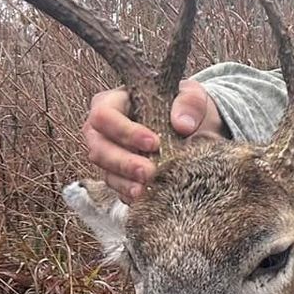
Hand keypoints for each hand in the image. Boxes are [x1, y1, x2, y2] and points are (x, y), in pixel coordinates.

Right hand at [83, 81, 221, 199]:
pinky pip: (117, 187)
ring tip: (145, 189)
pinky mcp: (118, 175)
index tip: (154, 143)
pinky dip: (129, 193)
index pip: (104, 115)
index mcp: (113, 102)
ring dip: (125, 182)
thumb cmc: (184, 106)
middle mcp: (103, 130)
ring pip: (105, 171)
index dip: (124, 131)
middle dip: (123, 162)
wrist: (195, 127)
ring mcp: (108, 155)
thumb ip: (189, 102)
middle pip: (99, 148)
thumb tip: (182, 123)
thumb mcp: (192, 95)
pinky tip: (145, 197)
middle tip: (149, 171)